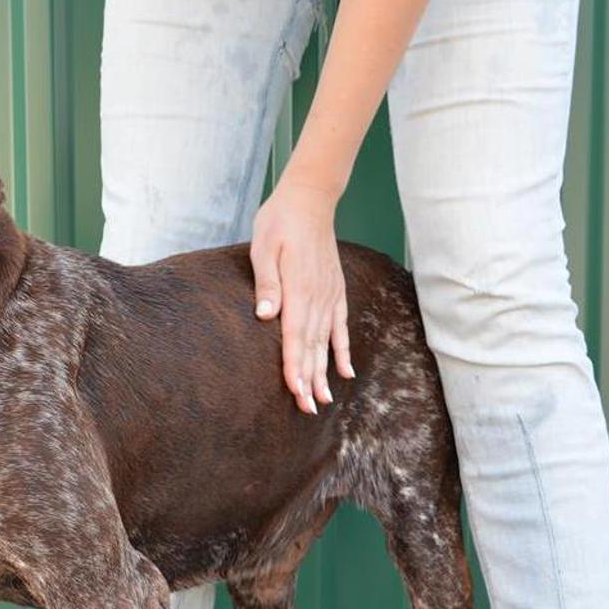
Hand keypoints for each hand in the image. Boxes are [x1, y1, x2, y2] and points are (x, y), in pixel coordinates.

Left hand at [250, 179, 354, 413]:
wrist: (309, 198)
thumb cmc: (278, 221)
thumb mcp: (263, 247)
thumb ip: (267, 282)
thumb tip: (266, 314)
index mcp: (298, 289)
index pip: (295, 336)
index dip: (295, 365)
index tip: (295, 390)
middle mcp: (317, 297)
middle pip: (312, 347)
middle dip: (309, 380)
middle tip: (307, 409)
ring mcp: (329, 295)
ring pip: (326, 342)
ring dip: (324, 373)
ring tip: (323, 401)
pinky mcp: (335, 291)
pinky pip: (340, 327)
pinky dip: (342, 350)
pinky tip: (345, 372)